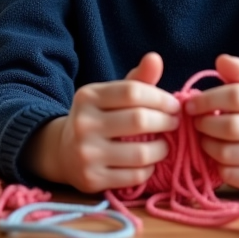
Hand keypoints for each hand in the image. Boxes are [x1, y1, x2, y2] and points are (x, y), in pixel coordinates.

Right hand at [25, 52, 180, 192]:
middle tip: (175, 123)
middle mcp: (83, 123)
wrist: (63, 152)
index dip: (161, 98)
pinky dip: (149, 169)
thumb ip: (136, 79)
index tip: (174, 105)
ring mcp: (87, 153)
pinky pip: (135, 176)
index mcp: (88, 97)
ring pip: (141, 153)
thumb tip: (155, 58)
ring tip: (164, 144)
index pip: (132, 92)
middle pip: (139, 120)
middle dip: (166, 122)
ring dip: (162, 148)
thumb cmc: (98, 118)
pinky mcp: (92, 179)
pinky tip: (148, 162)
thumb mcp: (111, 96)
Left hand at [184, 54, 238, 198]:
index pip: (236, 96)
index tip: (190, 105)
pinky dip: (218, 166)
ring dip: (207, 146)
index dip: (206, 100)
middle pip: (230, 127)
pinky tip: (219, 159)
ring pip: (226, 153)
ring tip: (205, 140)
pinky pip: (231, 174)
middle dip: (204, 125)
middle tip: (196, 124)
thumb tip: (222, 60)